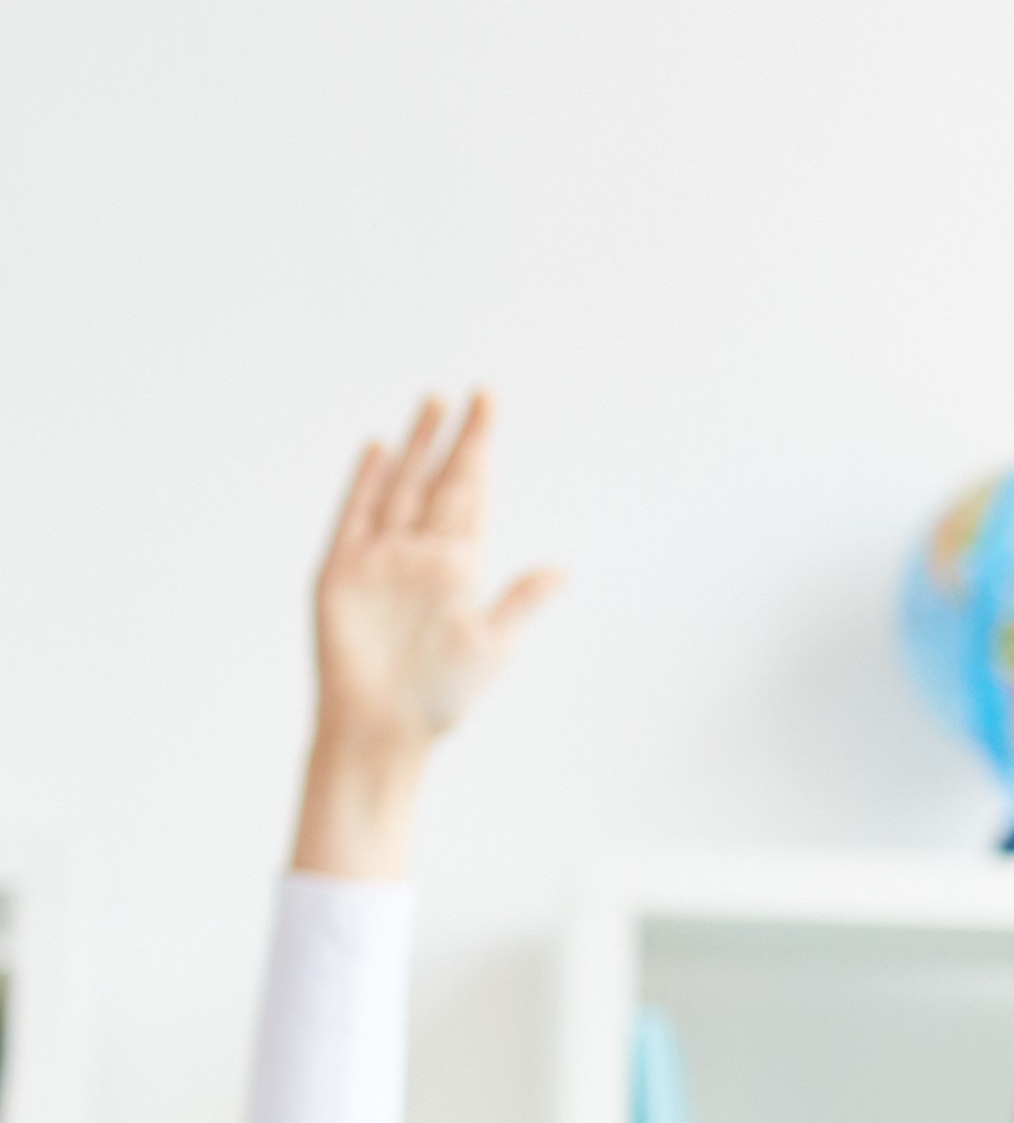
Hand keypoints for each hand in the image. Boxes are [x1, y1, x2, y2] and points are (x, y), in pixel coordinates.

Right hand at [309, 390, 559, 759]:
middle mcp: (421, 555)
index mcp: (460, 568)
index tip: (492, 413)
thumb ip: (520, 602)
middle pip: (440, 482)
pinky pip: (354, 516)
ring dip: (414, 448)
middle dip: (457, 440)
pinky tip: (378, 450)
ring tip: (431, 405)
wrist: (383, 728)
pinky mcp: (341, 572)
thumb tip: (563, 572)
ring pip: (400, 488)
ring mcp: (380, 559)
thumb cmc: (441, 697)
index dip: (482, 455)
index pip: (473, 497)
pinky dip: (365, 483)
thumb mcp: (491, 646)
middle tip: (476, 394)